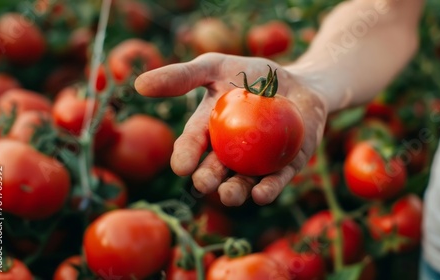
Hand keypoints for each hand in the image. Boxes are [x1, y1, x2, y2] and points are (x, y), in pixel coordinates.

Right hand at [135, 53, 327, 205]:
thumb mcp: (216, 67)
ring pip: (243, 182)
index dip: (185, 155)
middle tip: (203, 183)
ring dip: (235, 192)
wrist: (300, 81)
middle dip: (207, 179)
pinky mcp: (287, 165)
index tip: (180, 165)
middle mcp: (231, 153)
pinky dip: (269, 188)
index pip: (193, 145)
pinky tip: (261, 194)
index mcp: (210, 132)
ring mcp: (259, 161)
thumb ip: (181, 76)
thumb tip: (139, 85)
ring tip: (228, 195)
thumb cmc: (253, 74)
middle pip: (216, 170)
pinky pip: (277, 180)